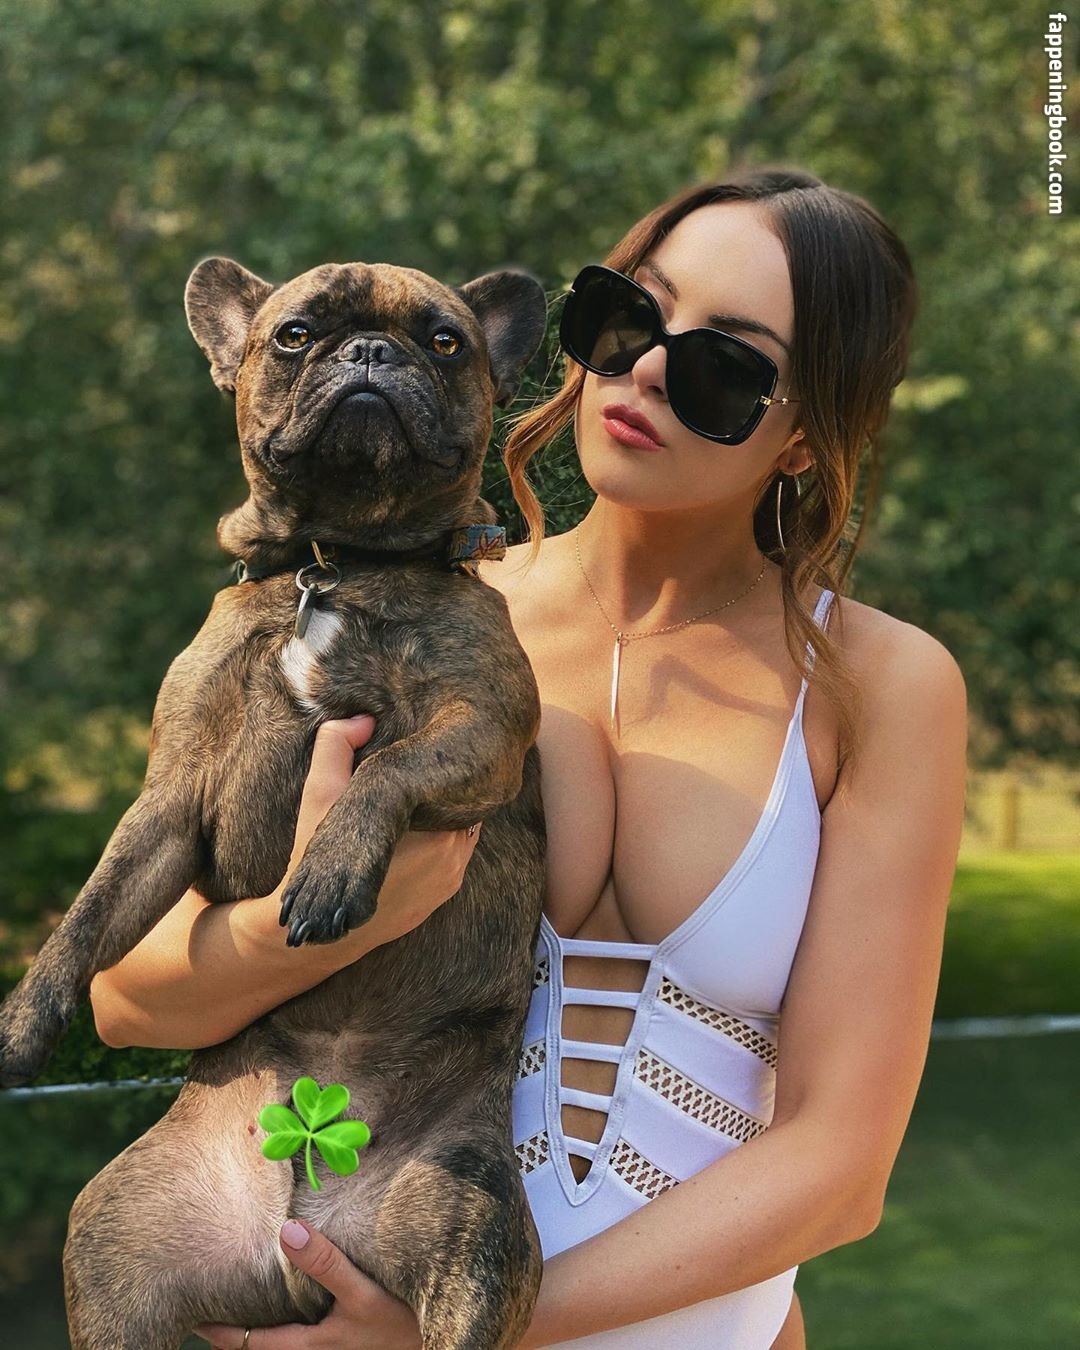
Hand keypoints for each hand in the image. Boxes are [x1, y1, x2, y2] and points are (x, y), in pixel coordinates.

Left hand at [193, 1218, 420, 1347]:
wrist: (436, 1342)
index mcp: (309, 1346)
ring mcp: (327, 1349)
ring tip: (238, 1303)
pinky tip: (290, 1300)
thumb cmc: (399, 1323)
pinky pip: (300, 1336)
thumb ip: (325, 1263)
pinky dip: (284, 1323)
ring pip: (281, 1344)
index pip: (249, 1343)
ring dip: (257, 1330)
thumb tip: (286, 1230)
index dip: (217, 1332)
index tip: (191, 1314)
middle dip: (231, 1334)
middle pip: (260, 1348)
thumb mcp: (363, 1293)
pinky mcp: (342, 1341)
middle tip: (204, 1308)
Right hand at [277, 714, 483, 949]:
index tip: (421, 754)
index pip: (455, 784)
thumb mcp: (320, 793)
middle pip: (463, 807)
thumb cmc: (319, 858)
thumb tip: (364, 719)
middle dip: (443, 792)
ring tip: (417, 801)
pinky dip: (439, 845)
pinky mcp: (443, 899)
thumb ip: (336, 745)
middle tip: (421, 772)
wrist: (320, 929)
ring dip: (443, 818)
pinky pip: (453, 858)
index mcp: (436, 833)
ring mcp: (450, 882)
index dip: (437, 768)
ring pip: (461, 832)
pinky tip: (413, 835)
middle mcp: (452, 858)